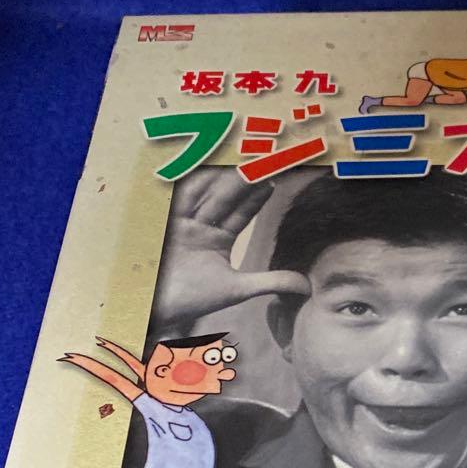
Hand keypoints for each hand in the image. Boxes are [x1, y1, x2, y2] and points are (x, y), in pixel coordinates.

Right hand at [152, 169, 309, 329]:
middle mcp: (201, 226)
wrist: (158, 307)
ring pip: (207, 194)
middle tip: (263, 160)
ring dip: (223, 178)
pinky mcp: (164, 221)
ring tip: (245, 161)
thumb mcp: (238, 289)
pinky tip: (210, 167)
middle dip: (243, 180)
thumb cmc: (194, 299)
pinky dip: (194, 182)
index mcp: (217, 239)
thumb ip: (272, 282)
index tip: (274, 181)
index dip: (257, 198)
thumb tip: (308, 287)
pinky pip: (182, 197)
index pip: (242, 213)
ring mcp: (182, 221)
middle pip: (226, 198)